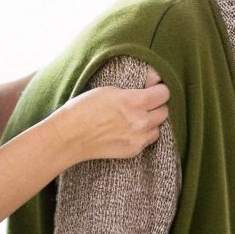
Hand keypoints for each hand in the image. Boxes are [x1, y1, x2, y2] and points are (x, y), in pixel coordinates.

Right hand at [55, 70, 169, 161]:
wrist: (70, 137)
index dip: (159, 90)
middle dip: (157, 105)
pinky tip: (129, 129)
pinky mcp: (133, 150)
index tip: (154, 89)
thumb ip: (133, 88)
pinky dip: (143, 134)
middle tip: (145, 103)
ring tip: (137, 117)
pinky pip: (148, 140)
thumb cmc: (84, 108)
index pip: (164, 94)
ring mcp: (138, 138)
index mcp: (134, 101)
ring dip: (152, 121)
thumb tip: (153, 82)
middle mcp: (140, 121)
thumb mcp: (108, 89)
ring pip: (158, 127)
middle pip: (164, 111)